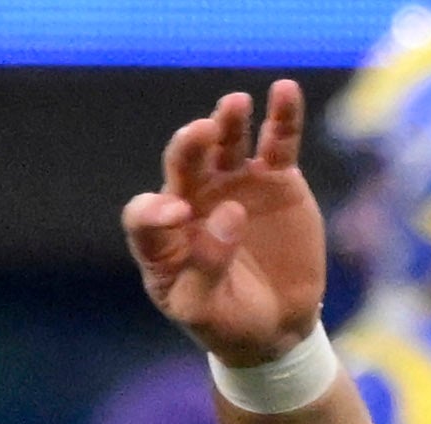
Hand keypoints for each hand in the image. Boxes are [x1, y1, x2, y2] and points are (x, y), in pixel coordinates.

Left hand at [125, 83, 326, 367]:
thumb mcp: (205, 311)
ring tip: (234, 105)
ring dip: (228, 121)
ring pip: (226, 142)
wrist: (275, 326)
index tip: (176, 214)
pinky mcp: (275, 178)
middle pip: (184, 164)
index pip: (145, 214)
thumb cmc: (227, 321)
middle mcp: (192, 200)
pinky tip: (284, 91)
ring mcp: (233, 184)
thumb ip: (206, 268)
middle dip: (189, 147)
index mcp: (162, 238)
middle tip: (200, 135)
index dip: (154, 210)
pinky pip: (277, 141)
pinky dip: (282, 116)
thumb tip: (229, 213)